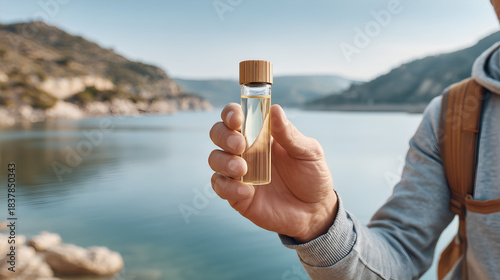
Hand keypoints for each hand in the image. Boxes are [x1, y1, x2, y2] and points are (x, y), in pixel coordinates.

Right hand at [208, 103, 337, 242]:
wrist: (315, 211)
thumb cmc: (312, 176)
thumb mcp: (308, 152)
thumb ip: (289, 134)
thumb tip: (275, 109)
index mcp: (261, 134)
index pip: (236, 116)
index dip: (231, 113)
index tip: (237, 119)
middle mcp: (246, 150)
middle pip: (218, 133)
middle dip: (223, 136)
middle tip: (240, 146)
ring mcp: (239, 172)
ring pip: (215, 159)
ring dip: (224, 161)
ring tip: (243, 169)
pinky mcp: (236, 194)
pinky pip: (220, 186)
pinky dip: (228, 187)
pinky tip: (247, 192)